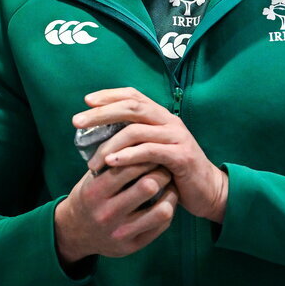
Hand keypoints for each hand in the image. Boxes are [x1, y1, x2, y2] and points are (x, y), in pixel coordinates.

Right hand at [54, 160, 176, 263]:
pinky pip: (162, 225)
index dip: (145, 155)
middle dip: (161, 171)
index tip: (152, 149)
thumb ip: (111, 161)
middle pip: (148, 186)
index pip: (127, 167)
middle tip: (165, 164)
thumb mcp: (92, 177)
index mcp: (94, 192)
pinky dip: (169, 208)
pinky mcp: (132, 246)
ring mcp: (120, 232)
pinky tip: (167, 199)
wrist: (75, 232)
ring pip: (161, 209)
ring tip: (169, 183)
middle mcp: (107, 213)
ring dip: (170, 192)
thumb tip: (138, 135)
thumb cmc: (90, 196)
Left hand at [72, 87, 227, 222]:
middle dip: (101, 113)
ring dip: (110, 144)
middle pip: (131, 108)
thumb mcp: (152, 150)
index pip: (133, 96)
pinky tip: (112, 163)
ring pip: (137, 131)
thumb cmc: (174, 172)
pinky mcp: (181, 156)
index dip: (109, 95)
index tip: (86, 101)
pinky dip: (128, 156)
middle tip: (77, 122)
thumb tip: (98, 135)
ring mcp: (176, 137)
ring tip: (92, 161)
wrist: (207, 190)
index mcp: (161, 116)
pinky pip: (149, 151)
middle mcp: (169, 121)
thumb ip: (134, 139)